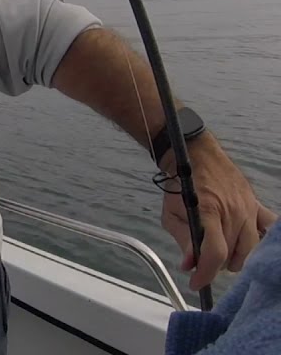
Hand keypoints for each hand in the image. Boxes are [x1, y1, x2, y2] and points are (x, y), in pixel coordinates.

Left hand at [159, 134, 277, 290]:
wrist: (195, 157)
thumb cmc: (179, 186)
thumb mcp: (172, 213)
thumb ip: (183, 240)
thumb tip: (189, 266)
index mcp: (208, 212)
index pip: (214, 252)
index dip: (206, 273)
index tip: (196, 284)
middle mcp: (233, 212)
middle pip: (233, 253)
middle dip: (216, 265)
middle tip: (204, 263)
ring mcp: (248, 208)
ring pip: (251, 247)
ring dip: (235, 258)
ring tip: (222, 257)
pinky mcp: (256, 204)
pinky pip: (269, 228)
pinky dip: (263, 241)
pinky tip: (248, 245)